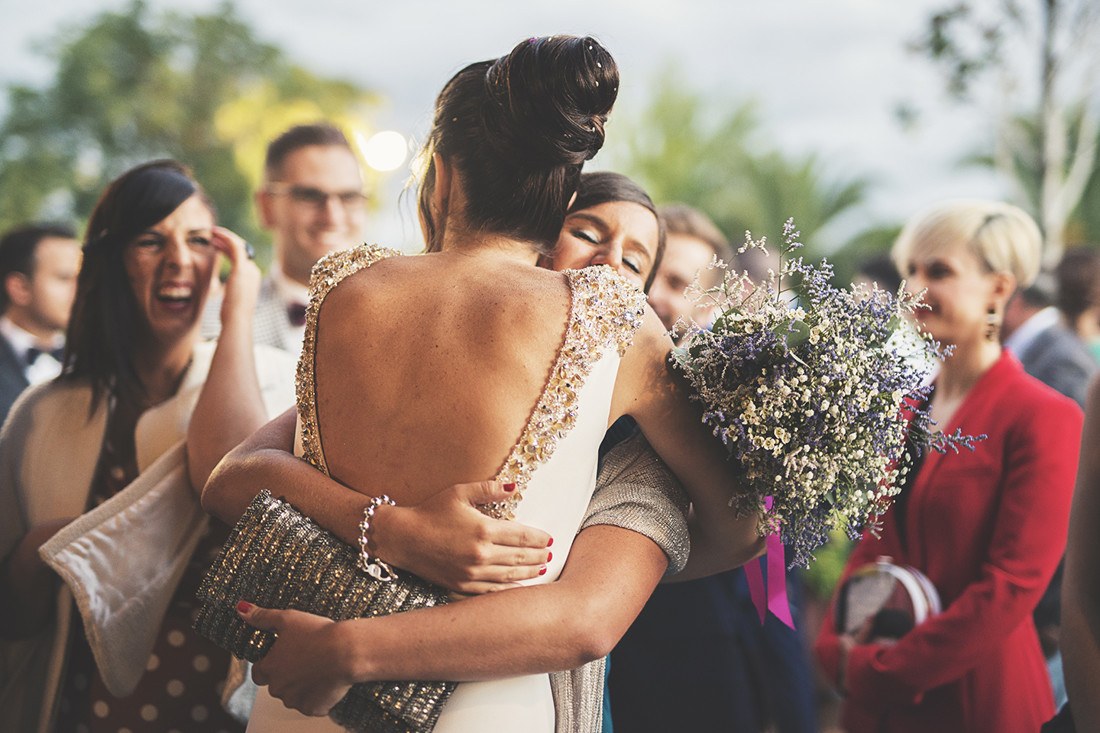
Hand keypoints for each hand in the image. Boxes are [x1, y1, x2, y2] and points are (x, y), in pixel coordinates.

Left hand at [210, 226, 260, 327]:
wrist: (238, 320)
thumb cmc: (233, 316)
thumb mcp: (233, 301)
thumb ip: (233, 294)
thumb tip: (229, 298)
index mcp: (252, 278)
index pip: (242, 258)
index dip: (229, 249)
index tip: (216, 246)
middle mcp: (253, 271)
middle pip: (242, 249)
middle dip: (228, 240)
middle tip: (214, 235)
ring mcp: (249, 269)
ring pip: (238, 245)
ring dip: (225, 236)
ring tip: (212, 232)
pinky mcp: (241, 268)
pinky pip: (235, 246)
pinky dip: (225, 238)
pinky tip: (215, 234)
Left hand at [240, 602, 354, 716]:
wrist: (348, 651)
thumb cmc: (319, 634)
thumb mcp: (289, 619)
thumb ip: (263, 617)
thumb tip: (242, 610)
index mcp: (270, 667)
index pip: (258, 673)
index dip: (269, 663)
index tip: (284, 655)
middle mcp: (279, 687)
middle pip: (277, 685)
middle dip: (287, 674)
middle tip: (306, 658)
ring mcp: (296, 700)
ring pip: (293, 696)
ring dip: (300, 686)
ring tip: (318, 668)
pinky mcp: (313, 708)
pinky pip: (311, 705)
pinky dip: (317, 696)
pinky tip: (326, 680)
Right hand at [373, 480, 552, 593]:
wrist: (403, 538)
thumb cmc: (431, 512)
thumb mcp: (459, 493)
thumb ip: (489, 489)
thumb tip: (514, 486)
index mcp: (484, 530)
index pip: (522, 536)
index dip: (539, 538)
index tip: (549, 539)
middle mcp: (481, 554)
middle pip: (520, 557)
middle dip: (539, 555)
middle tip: (550, 554)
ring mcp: (472, 573)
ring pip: (510, 575)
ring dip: (529, 572)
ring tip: (541, 569)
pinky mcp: (462, 586)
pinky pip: (492, 590)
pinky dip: (509, 589)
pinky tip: (518, 586)